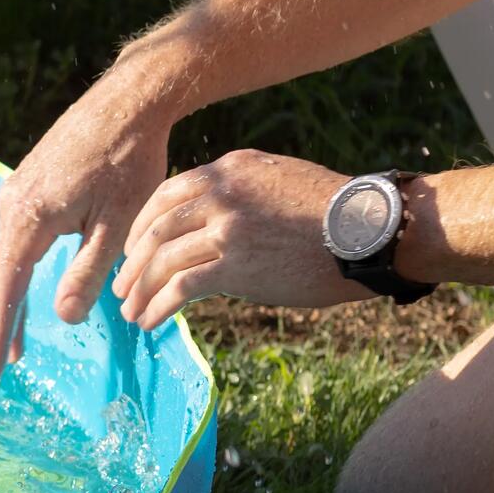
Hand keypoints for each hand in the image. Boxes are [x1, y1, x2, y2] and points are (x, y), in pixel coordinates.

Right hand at [0, 75, 173, 380]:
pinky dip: (22, 266)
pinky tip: (29, 280)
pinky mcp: (28, 181)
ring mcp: (16, 190)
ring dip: (14, 294)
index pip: (6, 292)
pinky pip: (19, 234)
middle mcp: (12, 204)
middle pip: (3, 276)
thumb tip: (62, 319)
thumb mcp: (117, 225)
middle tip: (4, 366)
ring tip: (17, 336)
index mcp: (28, 219)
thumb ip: (87, 274)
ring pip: (11, 255)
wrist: (128, 100)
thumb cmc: (130, 161)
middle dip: (4, 322)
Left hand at [112, 149, 373, 328]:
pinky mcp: (234, 263)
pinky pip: (180, 288)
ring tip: (130, 311)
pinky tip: (151, 322)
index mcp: (228, 170)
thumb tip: (206, 220)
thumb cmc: (332, 210)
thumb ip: (238, 191)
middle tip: (121, 285)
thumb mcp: (277, 179)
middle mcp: (220, 194)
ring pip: (161, 260)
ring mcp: (225, 228)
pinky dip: (159, 307)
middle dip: (132, 261)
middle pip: (154, 228)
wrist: (372, 230)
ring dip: (140, 289)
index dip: (141, 226)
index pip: (165, 195)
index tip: (133, 249)